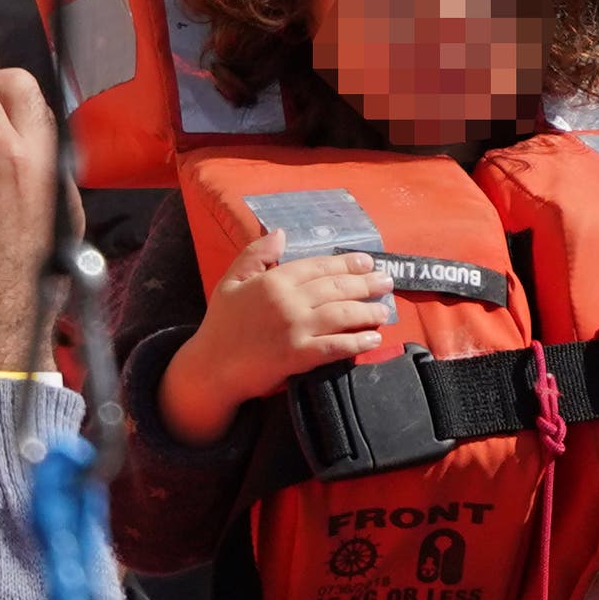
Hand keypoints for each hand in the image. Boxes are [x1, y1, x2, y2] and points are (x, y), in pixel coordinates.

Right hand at [158, 233, 393, 444]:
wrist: (210, 367)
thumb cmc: (221, 324)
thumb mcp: (232, 280)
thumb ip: (256, 254)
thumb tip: (281, 232)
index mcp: (274, 280)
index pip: (319, 266)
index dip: (347, 263)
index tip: (367, 261)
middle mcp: (288, 301)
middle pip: (336, 288)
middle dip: (366, 283)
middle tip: (387, 282)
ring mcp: (294, 329)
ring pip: (341, 314)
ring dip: (367, 311)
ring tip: (385, 310)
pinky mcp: (297, 357)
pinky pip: (334, 346)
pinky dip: (356, 341)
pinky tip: (373, 338)